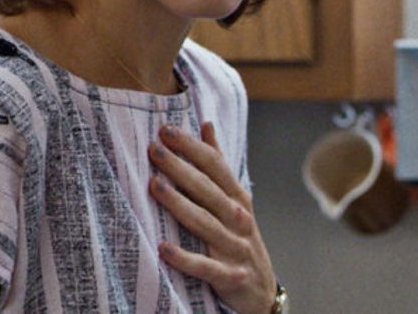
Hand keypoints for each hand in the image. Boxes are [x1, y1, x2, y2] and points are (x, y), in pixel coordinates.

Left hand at [148, 122, 276, 313]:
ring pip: (205, 223)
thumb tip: (206, 124)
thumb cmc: (240, 236)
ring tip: (154, 185)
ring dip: (179, 204)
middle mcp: (238, 219)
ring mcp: (235, 248)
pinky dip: (185, 258)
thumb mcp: (235, 198)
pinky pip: (205, 267)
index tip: (166, 130)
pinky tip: (162, 248)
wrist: (263, 293)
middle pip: (207, 189)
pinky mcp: (230, 277)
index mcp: (237, 197)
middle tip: (154, 149)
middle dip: (180, 167)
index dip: (192, 146)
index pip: (215, 165)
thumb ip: (218, 162)